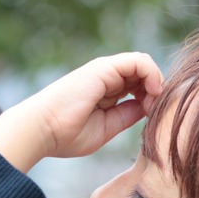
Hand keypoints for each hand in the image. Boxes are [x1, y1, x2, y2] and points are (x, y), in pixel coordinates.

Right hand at [0, 52, 162, 171]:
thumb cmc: (66, 135)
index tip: (153, 115)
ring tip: (154, 101)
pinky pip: (138, 62)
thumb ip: (126, 116)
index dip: (151, 98)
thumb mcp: (106, 128)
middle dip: (156, 90)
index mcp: (105, 92)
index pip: (137, 86)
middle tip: (156, 110)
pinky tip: (152, 92)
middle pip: (142, 74)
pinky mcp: (104, 68)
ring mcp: (105, 71)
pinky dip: (152, 74)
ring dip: (156, 82)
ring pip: (143, 64)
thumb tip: (147, 108)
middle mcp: (105, 78)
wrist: (42, 130)